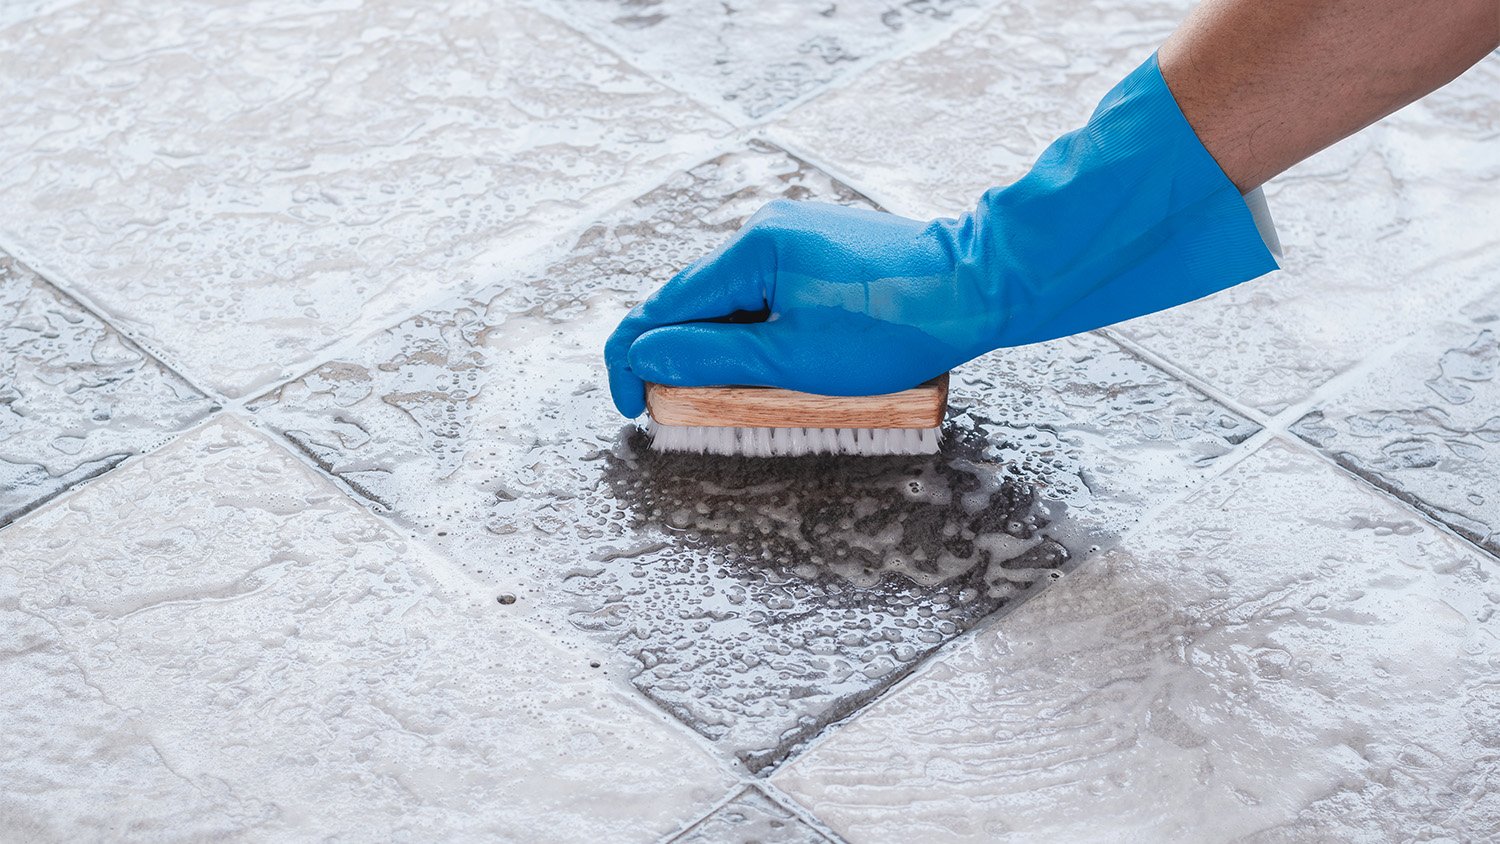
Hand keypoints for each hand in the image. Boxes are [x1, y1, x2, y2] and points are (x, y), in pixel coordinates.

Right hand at [605, 54, 1279, 418]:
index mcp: (749, 249)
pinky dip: (755, 330)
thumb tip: (642, 357)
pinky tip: (776, 363)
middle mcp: (764, 230)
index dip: (634, 361)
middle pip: (692, 300)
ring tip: (733, 395)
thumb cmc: (895, 324)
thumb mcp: (791, 357)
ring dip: (718, 346)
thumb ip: (709, 357)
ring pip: (730, 298)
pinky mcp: (821, 249)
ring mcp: (795, 236)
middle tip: (676, 410)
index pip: (662, 307)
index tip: (631, 408)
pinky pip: (766, 291)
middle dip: (675, 355)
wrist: (982, 282)